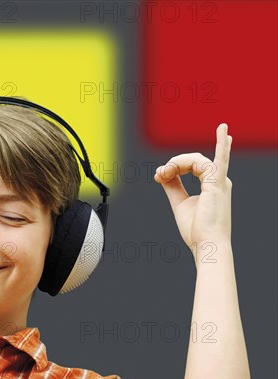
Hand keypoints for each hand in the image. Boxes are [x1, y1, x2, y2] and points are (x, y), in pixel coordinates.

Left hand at [154, 124, 232, 250]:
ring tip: (164, 172)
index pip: (191, 166)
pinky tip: (223, 130)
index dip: (173, 167)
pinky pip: (220, 159)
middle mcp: (218, 181)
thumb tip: (162, 174)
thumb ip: (172, 187)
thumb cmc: (197, 230)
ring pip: (195, 159)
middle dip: (173, 164)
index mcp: (211, 186)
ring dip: (176, 163)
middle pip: (192, 160)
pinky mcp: (218, 184)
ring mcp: (219, 181)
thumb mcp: (180, 204)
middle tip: (159, 174)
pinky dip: (220, 144)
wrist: (206, 245)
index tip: (158, 176)